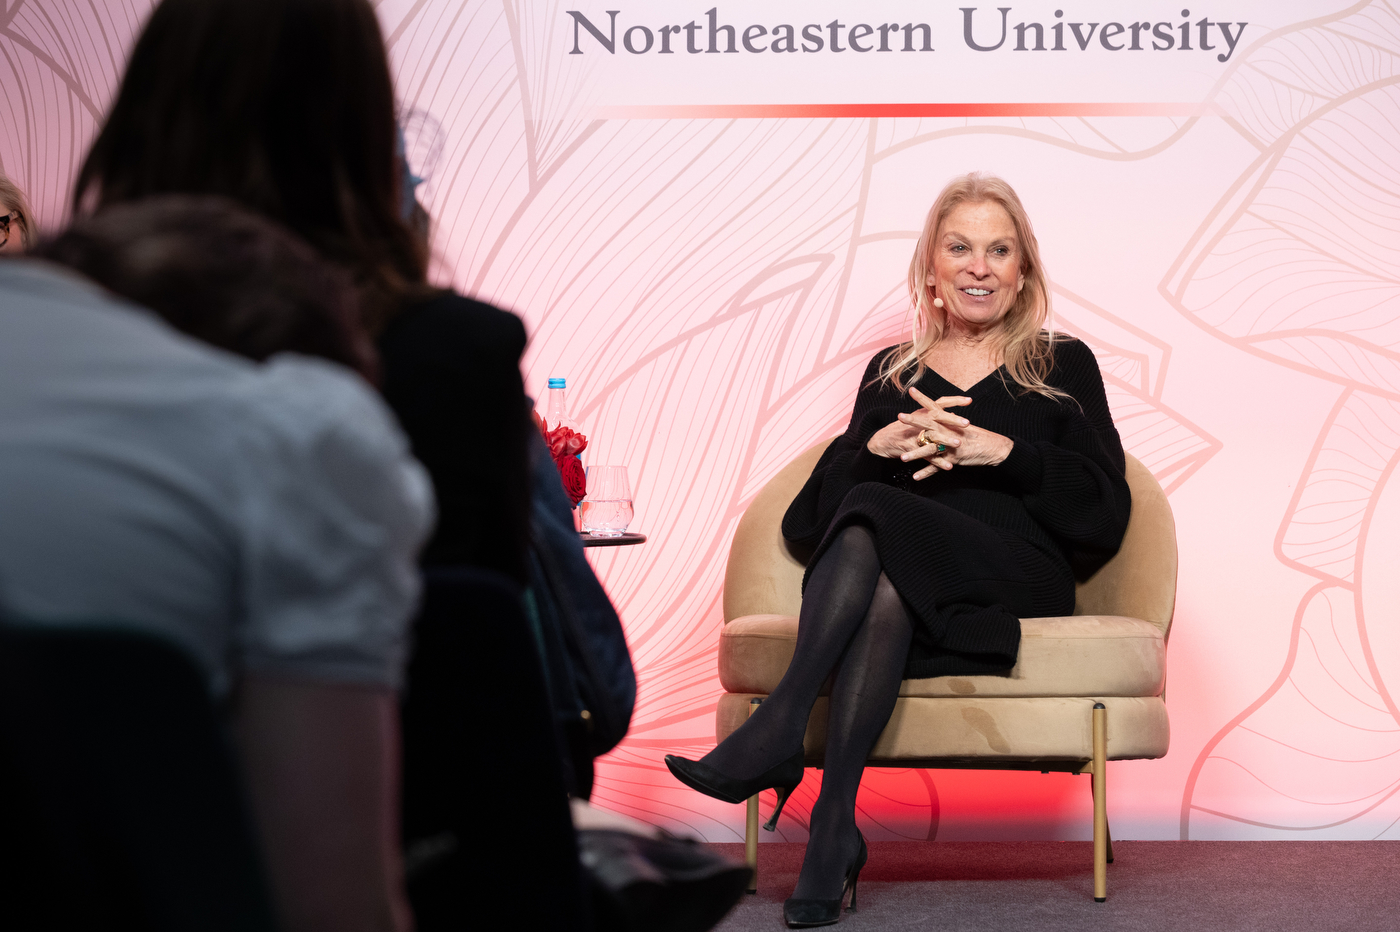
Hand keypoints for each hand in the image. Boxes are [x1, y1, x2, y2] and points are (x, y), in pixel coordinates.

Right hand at [866, 390, 969, 459]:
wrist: (881, 440)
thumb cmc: (901, 428)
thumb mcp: (917, 417)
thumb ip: (934, 415)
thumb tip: (952, 413)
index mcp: (923, 412)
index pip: (940, 402)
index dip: (954, 400)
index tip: (969, 400)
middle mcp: (919, 421)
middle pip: (938, 417)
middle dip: (953, 420)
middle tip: (967, 423)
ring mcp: (914, 434)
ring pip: (933, 436)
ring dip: (946, 440)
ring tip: (959, 444)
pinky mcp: (911, 448)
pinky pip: (927, 456)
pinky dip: (938, 462)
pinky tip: (949, 466)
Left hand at [894, 387, 1012, 479]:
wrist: (993, 448)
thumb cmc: (978, 437)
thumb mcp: (963, 426)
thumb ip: (951, 421)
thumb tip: (945, 413)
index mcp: (950, 422)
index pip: (934, 407)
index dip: (923, 398)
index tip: (911, 390)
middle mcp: (948, 432)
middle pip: (928, 425)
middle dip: (913, 421)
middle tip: (899, 416)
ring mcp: (950, 446)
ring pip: (929, 449)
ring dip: (915, 454)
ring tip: (901, 457)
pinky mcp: (952, 459)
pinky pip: (937, 467)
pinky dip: (926, 473)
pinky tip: (915, 477)